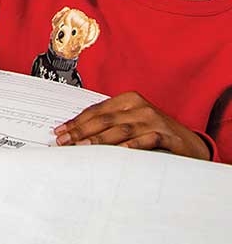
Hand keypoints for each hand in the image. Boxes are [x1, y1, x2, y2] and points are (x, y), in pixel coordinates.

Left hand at [54, 91, 211, 159]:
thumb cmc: (155, 132)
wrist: (190, 143)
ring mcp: (153, 120)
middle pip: (105, 119)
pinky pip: (146, 139)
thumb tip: (78, 134)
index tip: (60, 131)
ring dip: (99, 139)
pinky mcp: (166, 135)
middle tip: (64, 141)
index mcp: (128, 99)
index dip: (77, 121)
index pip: (97, 110)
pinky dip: (132, 145)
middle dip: (81, 131)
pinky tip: (119, 152)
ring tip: (82, 147)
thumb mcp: (132, 122)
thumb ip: (110, 124)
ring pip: (121, 129)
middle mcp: (139, 106)